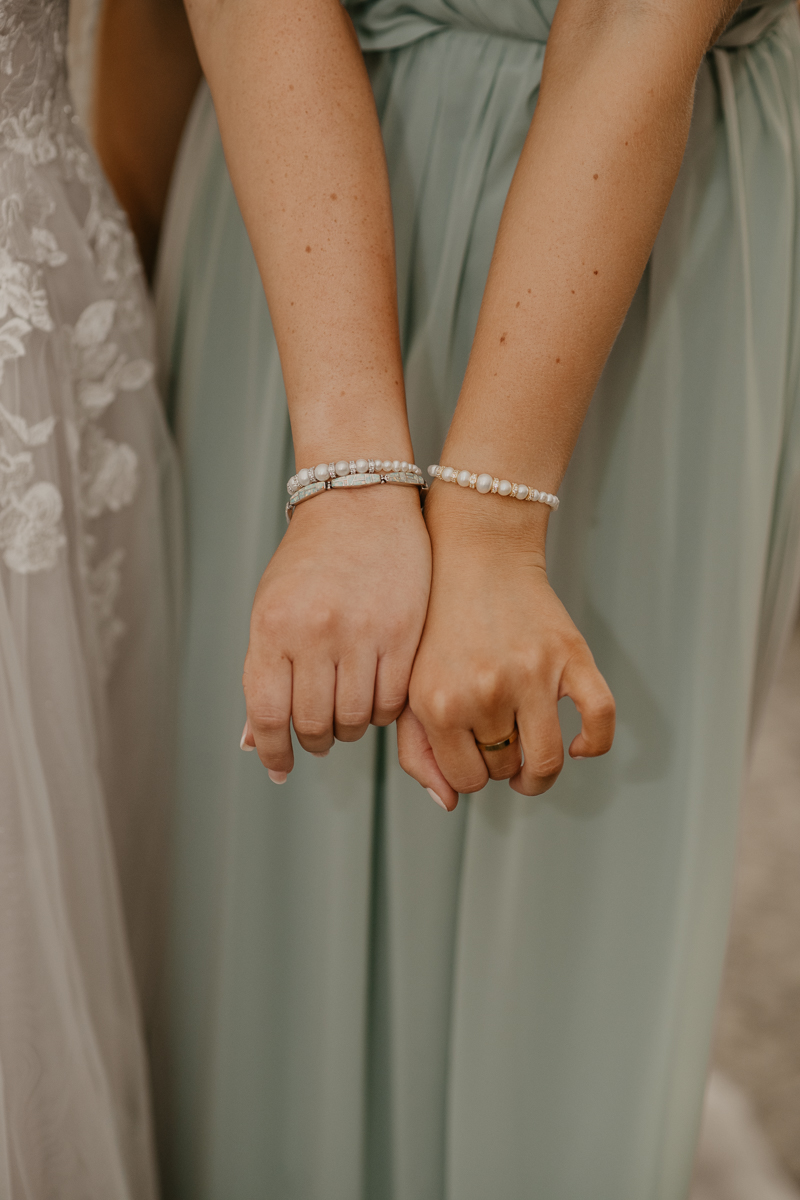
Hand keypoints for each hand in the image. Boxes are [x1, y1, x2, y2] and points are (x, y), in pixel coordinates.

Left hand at [242, 484, 430, 779]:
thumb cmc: (311, 557)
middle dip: (314, 740)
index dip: (272, 750)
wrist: (360, 503)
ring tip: (348, 714)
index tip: (279, 766)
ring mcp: (362, 633)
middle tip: (318, 736)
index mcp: (273, 627)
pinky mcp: (403, 633)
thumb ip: (265, 670)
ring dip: (349, 728)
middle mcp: (315, 632)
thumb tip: (256, 739)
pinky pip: (392, 701)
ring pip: (355, 718)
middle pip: (314, 723)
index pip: (267, 713)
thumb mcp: (271, 607)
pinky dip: (382, 711)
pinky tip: (375, 696)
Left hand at [397, 486, 614, 809]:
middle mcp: (485, 692)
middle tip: (495, 738)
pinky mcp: (570, 655)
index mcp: (439, 703)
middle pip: (505, 769)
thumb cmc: (438, 622)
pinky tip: (577, 745)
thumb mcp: (410, 684)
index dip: (470, 774)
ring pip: (547, 759)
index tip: (471, 753)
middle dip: (500, 763)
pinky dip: (594, 743)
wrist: (476, 553)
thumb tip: (449, 803)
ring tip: (532, 760)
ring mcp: (531, 674)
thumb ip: (418, 751)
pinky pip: (600, 718)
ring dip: (540, 771)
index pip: (466, 780)